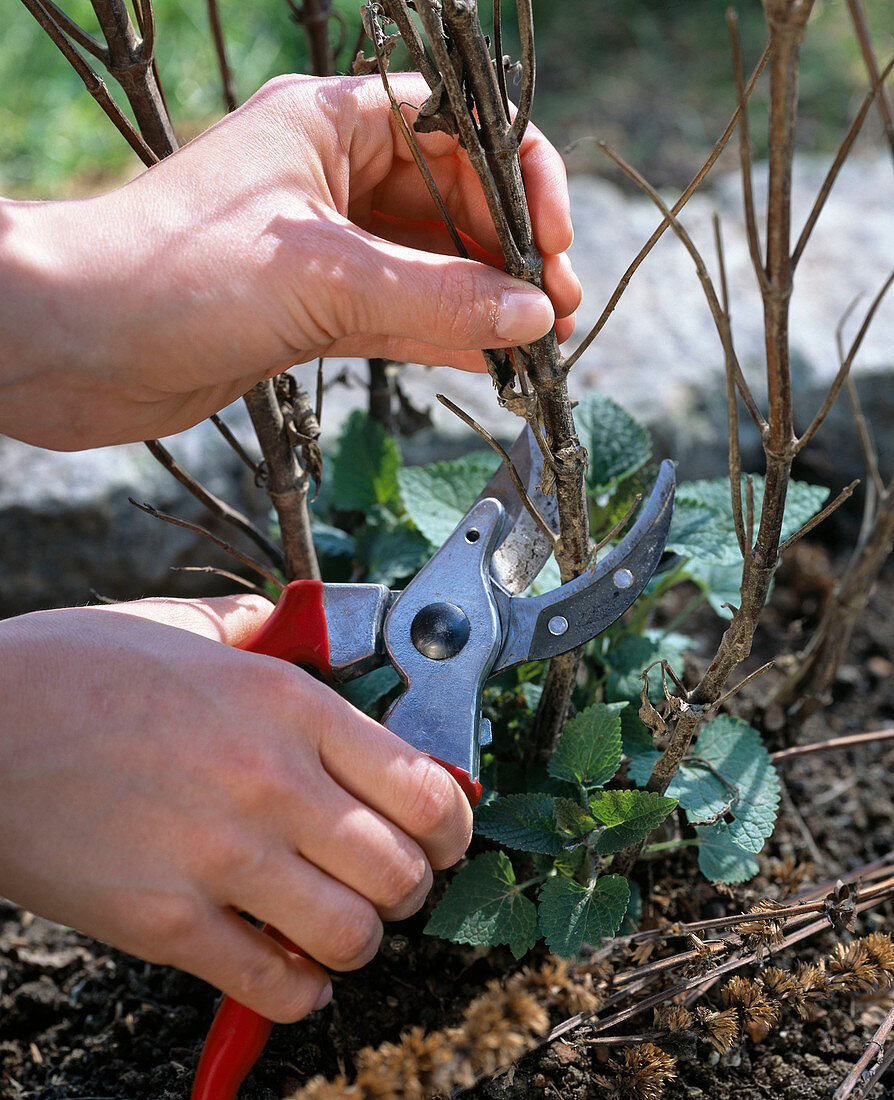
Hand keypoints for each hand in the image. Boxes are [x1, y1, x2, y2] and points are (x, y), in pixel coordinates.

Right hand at [0, 595, 472, 1020]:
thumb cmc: (75, 669)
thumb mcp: (186, 628)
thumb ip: (259, 632)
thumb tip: (296, 631)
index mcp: (289, 705)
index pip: (426, 786)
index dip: (454, 826)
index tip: (447, 835)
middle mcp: (272, 781)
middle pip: (403, 869)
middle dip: (412, 888)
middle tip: (393, 883)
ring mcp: (220, 856)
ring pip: (352, 935)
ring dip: (360, 942)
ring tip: (342, 928)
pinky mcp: (163, 921)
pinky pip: (271, 985)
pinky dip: (299, 993)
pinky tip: (292, 973)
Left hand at [1, 73, 579, 448]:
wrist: (69, 345)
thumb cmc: (169, 273)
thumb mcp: (322, 277)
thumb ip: (437, 296)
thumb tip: (534, 313)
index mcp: (332, 124)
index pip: (458, 133)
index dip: (518, 182)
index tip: (555, 245)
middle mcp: (332, 176)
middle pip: (452, 202)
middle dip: (510, 252)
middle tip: (558, 312)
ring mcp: (322, 245)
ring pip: (427, 264)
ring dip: (484, 299)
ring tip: (541, 342)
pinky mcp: (308, 308)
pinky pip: (396, 313)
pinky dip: (442, 334)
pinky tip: (490, 357)